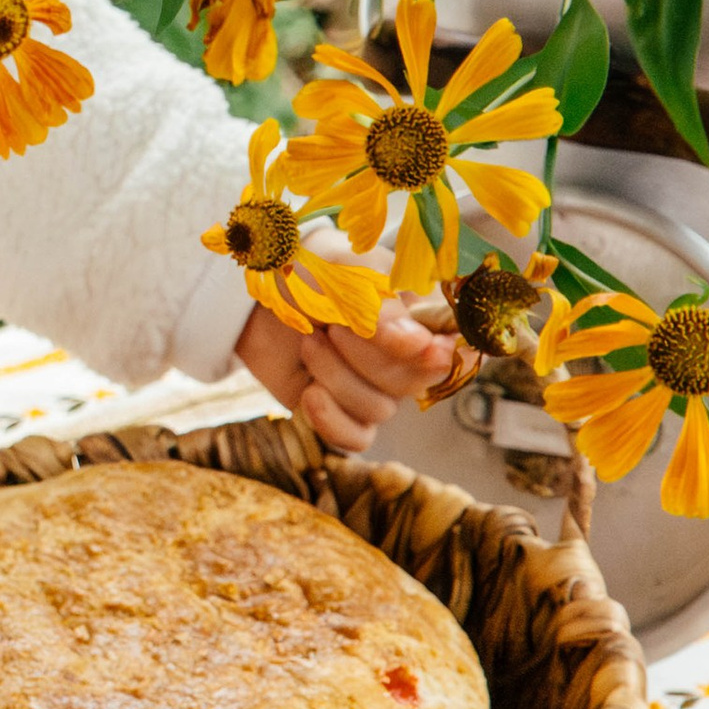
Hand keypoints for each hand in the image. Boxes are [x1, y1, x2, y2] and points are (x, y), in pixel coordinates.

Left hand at [236, 292, 456, 452]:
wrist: (255, 295)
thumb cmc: (311, 270)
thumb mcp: (349, 273)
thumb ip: (386, 308)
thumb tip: (424, 347)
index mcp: (420, 314)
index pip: (454, 348)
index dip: (438, 354)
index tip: (419, 346)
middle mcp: (405, 356)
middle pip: (414, 383)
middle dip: (368, 357)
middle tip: (334, 327)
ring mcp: (374, 386)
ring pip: (380, 410)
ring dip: (337, 376)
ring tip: (309, 342)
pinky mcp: (342, 411)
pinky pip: (356, 439)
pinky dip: (332, 422)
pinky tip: (309, 394)